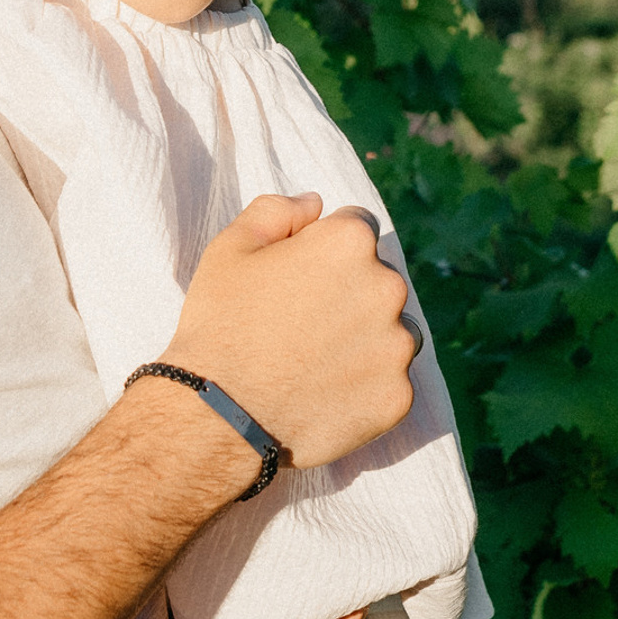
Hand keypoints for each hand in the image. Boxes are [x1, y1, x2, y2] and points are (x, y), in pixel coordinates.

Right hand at [161, 194, 414, 474]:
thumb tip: (316, 203)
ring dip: (366, 336)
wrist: (218, 415)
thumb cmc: (220, 323)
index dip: (323, 249)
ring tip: (315, 358)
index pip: (355, 227)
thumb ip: (278, 210)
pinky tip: (325, 390)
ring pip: (393, 329)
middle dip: (349, 291)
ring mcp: (397, 346)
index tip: (297, 277)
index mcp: (348, 243)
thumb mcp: (231, 247)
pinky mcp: (398, 397)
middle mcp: (386, 287)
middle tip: (301, 322)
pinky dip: (366, 383)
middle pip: (379, 278)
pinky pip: (390, 380)